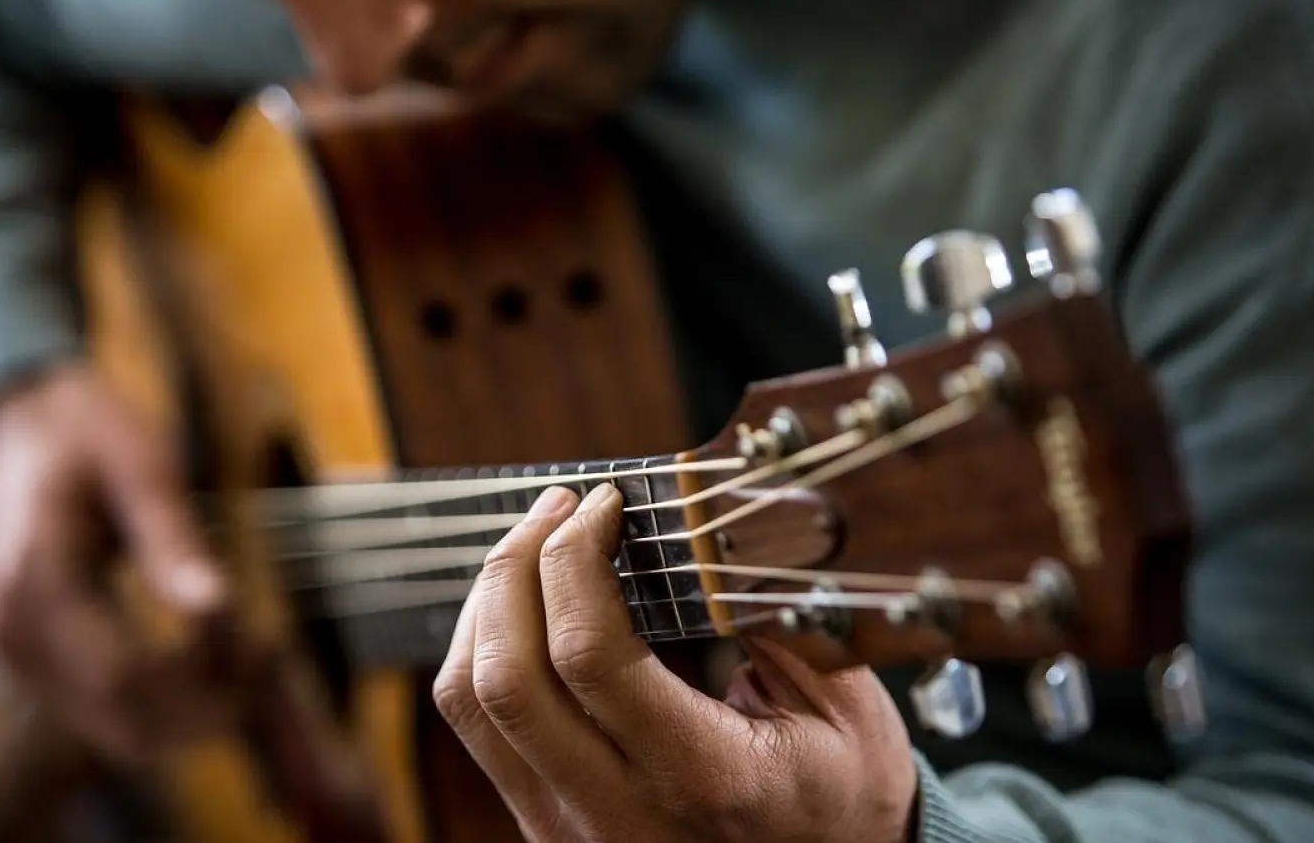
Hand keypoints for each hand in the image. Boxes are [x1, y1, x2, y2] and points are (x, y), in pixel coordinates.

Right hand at [0, 361, 254, 763]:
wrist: (15, 429)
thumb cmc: (85, 434)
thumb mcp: (140, 466)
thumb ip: (173, 538)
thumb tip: (218, 606)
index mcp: (34, 576)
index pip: (125, 670)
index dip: (204, 673)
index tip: (267, 645)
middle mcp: (13, 631)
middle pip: (123, 716)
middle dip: (208, 705)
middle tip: (274, 660)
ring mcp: (18, 653)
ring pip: (119, 731)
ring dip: (193, 714)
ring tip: (256, 660)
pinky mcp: (36, 662)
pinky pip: (109, 714)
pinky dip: (168, 705)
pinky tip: (218, 662)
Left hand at [431, 484, 918, 842]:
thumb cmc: (842, 782)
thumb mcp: (839, 698)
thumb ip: (769, 614)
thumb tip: (698, 523)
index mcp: (705, 779)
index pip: (590, 658)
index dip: (577, 559)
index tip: (605, 502)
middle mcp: (620, 816)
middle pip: (505, 678)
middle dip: (517, 567)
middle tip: (560, 507)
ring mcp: (571, 830)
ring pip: (471, 703)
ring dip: (488, 605)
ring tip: (535, 545)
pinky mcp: (548, 824)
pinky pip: (480, 729)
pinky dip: (483, 650)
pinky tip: (525, 606)